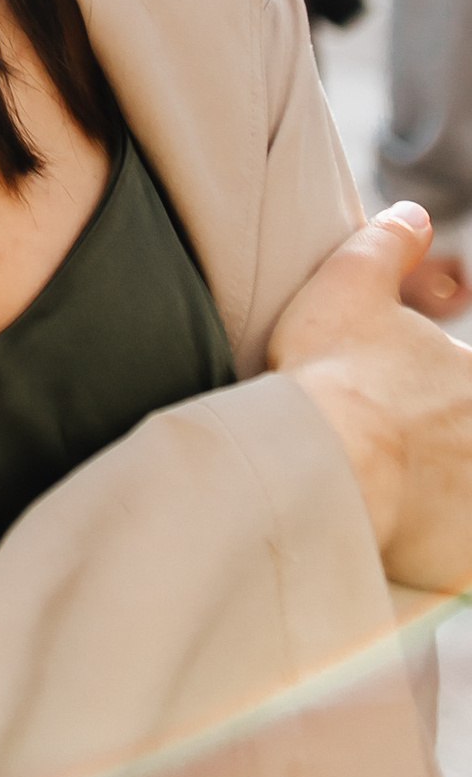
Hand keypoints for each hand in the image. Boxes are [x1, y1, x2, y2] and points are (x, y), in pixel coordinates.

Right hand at [270, 203, 471, 584]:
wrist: (319, 460)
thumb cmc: (332, 371)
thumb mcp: (352, 282)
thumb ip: (389, 243)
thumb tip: (413, 214)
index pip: (465, 383)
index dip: (443, 395)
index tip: (413, 404)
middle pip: (463, 437)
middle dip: (445, 439)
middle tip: (395, 441)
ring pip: (462, 486)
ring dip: (446, 488)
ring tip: (399, 487)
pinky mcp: (467, 562)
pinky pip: (460, 556)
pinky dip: (444, 548)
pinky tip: (408, 536)